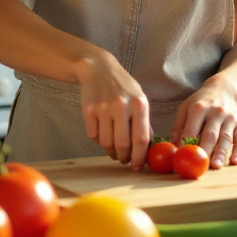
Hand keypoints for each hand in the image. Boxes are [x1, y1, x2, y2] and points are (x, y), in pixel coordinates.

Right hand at [75, 51, 151, 170]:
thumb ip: (144, 122)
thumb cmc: (123, 87)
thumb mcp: (139, 99)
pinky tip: (103, 133)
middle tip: (124, 160)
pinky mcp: (89, 110)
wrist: (99, 69)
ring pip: (107, 143)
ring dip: (111, 151)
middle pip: (123, 145)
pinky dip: (98, 140)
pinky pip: (93, 136)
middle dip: (124, 157)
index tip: (137, 167)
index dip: (140, 157)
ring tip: (114, 149)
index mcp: (139, 103)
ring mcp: (104, 107)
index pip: (141, 139)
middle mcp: (122, 105)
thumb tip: (148, 148)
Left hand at [170, 77, 236, 168]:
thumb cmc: (202, 101)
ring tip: (215, 166)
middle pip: (210, 134)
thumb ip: (178, 126)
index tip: (183, 157)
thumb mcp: (186, 107)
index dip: (187, 143)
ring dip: (221, 153)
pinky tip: (235, 161)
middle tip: (200, 166)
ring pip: (226, 138)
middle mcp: (216, 112)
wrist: (224, 89)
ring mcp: (230, 119)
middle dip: (205, 151)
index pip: (192, 128)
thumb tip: (172, 147)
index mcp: (200, 107)